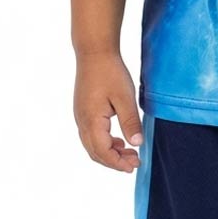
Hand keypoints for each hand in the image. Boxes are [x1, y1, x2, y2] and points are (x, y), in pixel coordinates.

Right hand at [74, 50, 142, 171]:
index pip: (103, 152)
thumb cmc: (110, 72)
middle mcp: (82, 122)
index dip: (118, 163)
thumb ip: (130, 122)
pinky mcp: (83, 111)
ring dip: (110, 152)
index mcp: (91, 121)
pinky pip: (91, 135)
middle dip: (114, 161)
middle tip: (134, 162)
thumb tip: (136, 144)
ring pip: (92, 145)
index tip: (134, 166)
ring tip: (129, 152)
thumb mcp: (125, 98)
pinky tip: (119, 139)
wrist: (94, 52)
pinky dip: (105, 142)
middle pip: (95, 152)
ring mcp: (80, 116)